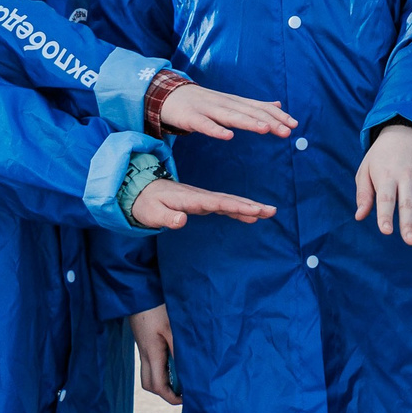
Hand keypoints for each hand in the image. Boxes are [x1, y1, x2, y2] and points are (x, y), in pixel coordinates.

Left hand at [128, 180, 273, 229]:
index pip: (216, 202)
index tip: (253, 210)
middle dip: (250, 205)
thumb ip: (166, 217)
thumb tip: (181, 221)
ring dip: (249, 207)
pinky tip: (252, 216)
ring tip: (269, 212)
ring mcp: (202, 199)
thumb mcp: (151, 213)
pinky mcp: (202, 203)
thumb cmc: (145, 204)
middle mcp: (199, 197)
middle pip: (229, 200)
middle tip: (271, 211)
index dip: (235, 206)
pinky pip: (224, 206)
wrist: (140, 191)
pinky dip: (239, 210)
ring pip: (230, 202)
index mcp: (189, 198)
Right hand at [130, 306, 180, 405]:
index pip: (158, 386)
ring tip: (183, 377)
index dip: (172, 397)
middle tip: (184, 391)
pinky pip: (152, 363)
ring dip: (165, 380)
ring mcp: (143, 349)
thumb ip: (179, 349)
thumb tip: (189, 370)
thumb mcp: (172, 327)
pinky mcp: (144, 342)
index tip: (186, 398)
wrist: (139, 292)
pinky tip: (176, 360)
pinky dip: (163, 367)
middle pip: (150, 385)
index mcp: (151, 353)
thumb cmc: (156, 307)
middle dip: (166, 392)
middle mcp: (144, 354)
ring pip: (149, 374)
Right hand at [155, 84, 297, 140]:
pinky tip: (228, 136)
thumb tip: (277, 103)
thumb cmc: (202, 103)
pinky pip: (204, 125)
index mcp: (234, 102)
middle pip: (249, 112)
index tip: (294, 124)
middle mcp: (224, 103)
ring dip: (249, 122)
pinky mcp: (190, 118)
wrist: (167, 95)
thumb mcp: (230, 102)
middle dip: (269, 121)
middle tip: (288, 131)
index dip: (277, 115)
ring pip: (231, 116)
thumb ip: (253, 105)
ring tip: (265, 129)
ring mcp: (207, 109)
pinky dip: (216, 130)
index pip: (259, 107)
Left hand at [356, 123, 411, 244]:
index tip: (386, 231)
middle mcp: (406, 176)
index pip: (385, 198)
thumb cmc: (381, 155)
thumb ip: (364, 193)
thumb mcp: (366, 169)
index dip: (385, 215)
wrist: (406, 131)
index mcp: (386, 175)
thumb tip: (360, 216)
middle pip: (408, 202)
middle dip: (409, 222)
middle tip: (410, 241)